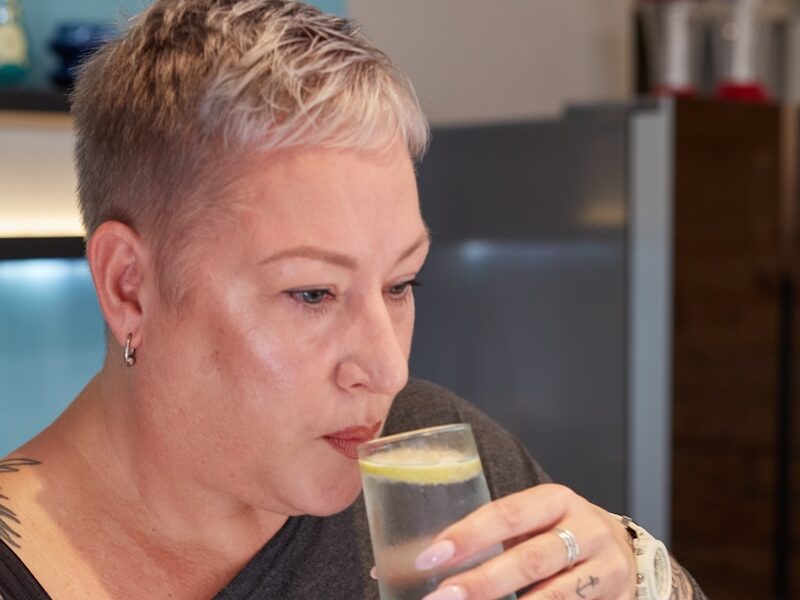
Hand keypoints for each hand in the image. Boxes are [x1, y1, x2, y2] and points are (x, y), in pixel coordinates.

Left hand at [414, 483, 635, 599]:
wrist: (623, 553)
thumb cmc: (558, 535)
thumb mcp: (533, 523)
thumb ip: (486, 537)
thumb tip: (402, 565)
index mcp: (556, 499)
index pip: (508, 513)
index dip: (468, 535)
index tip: (431, 557)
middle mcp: (586, 529)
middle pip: (530, 560)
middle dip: (482, 583)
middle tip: (443, 598)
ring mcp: (607, 568)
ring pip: (553, 596)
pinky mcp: (618, 599)